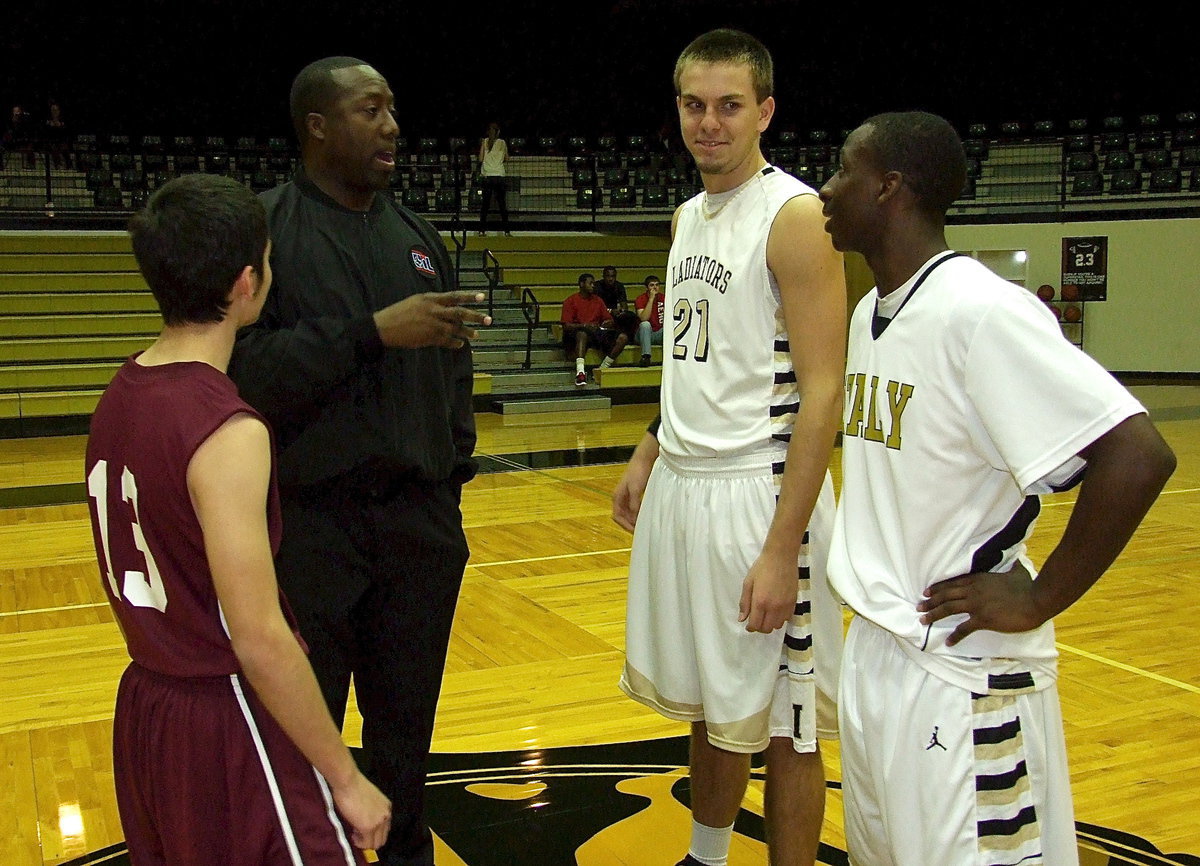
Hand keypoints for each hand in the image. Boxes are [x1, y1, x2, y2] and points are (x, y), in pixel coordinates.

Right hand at [330, 770, 391, 850]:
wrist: (348, 781)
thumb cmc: (354, 786)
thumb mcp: (369, 798)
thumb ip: (371, 810)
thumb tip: (364, 821)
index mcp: (386, 807)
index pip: (384, 829)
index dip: (373, 833)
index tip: (362, 831)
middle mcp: (386, 815)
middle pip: (382, 839)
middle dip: (369, 840)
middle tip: (357, 835)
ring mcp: (378, 822)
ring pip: (375, 844)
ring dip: (364, 842)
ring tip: (354, 834)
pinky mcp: (368, 827)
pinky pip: (365, 844)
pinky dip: (358, 843)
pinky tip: (353, 834)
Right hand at [373, 291, 491, 348]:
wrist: (384, 327)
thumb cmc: (398, 312)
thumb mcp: (416, 301)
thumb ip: (432, 302)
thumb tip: (446, 305)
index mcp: (430, 299)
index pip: (454, 296)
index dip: (469, 296)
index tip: (482, 296)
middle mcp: (433, 310)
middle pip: (459, 313)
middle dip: (475, 316)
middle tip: (488, 320)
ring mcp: (432, 325)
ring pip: (455, 329)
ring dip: (467, 332)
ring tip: (476, 335)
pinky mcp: (429, 338)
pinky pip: (447, 341)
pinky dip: (455, 343)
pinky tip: (460, 345)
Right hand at [612, 433, 657, 531]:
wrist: (644, 459)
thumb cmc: (638, 472)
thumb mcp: (636, 489)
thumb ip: (634, 504)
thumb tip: (634, 518)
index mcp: (617, 497)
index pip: (616, 516)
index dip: (624, 525)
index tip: (635, 530)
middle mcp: (620, 497)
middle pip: (622, 516)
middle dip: (629, 523)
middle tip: (640, 530)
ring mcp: (627, 495)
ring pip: (628, 512)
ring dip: (634, 519)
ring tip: (643, 524)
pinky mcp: (634, 492)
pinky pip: (634, 507)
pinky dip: (638, 513)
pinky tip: (645, 515)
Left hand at [738, 553, 794, 632]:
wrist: (781, 557)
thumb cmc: (762, 567)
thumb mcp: (748, 583)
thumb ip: (745, 602)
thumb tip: (742, 619)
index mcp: (760, 601)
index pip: (755, 625)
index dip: (750, 627)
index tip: (748, 624)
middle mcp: (774, 607)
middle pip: (767, 628)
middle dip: (759, 627)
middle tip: (756, 619)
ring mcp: (785, 605)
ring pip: (778, 625)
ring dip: (770, 623)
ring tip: (766, 614)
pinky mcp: (794, 602)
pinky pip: (787, 618)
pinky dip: (780, 618)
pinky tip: (776, 610)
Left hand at [917, 560, 1045, 645]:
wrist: (1036, 599)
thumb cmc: (1028, 586)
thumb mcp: (1017, 571)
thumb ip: (1013, 566)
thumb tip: (1017, 560)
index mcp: (979, 580)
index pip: (952, 583)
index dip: (938, 588)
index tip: (926, 592)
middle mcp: (973, 591)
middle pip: (946, 595)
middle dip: (930, 601)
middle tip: (918, 607)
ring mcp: (977, 605)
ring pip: (949, 609)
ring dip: (934, 615)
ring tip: (923, 620)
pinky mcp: (984, 619)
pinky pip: (964, 629)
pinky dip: (955, 636)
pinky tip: (948, 642)